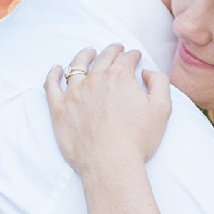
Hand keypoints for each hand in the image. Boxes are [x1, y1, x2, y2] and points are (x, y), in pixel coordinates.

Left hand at [45, 46, 171, 194]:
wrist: (110, 163)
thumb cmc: (137, 140)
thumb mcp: (162, 109)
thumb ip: (159, 82)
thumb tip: (147, 72)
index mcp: (120, 77)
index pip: (126, 58)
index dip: (132, 55)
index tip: (135, 56)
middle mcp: (95, 80)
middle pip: (103, 58)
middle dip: (112, 51)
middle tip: (116, 49)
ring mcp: (74, 93)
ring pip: (76, 66)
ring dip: (84, 56)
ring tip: (88, 52)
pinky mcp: (59, 109)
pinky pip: (52, 85)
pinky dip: (53, 74)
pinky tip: (56, 69)